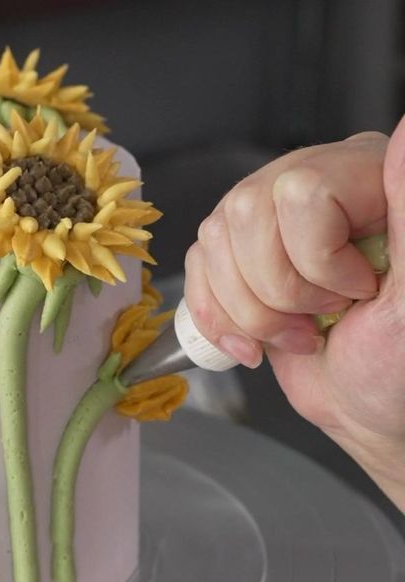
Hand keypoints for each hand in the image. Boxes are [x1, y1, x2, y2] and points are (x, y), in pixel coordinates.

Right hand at [184, 118, 404, 503]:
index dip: (318, 258)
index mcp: (366, 175)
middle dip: (279, 290)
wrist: (367, 406)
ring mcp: (269, 214)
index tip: (360, 292)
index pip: (301, 193)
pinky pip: (196, 265)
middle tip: (326, 316)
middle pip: (246, 213)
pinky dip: (218, 318)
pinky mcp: (238, 249)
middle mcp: (313, 181)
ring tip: (300, 332)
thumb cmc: (398, 364)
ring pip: (215, 239)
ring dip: (250, 311)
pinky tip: (258, 340)